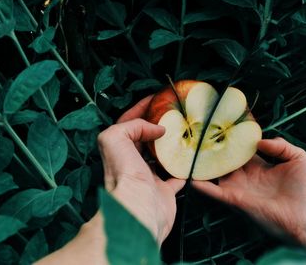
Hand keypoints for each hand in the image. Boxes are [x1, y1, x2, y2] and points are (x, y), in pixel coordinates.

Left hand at [98, 96, 184, 242]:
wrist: (139, 208)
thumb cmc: (124, 174)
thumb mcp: (115, 138)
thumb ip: (131, 125)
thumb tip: (157, 130)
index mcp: (119, 150)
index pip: (128, 123)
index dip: (140, 109)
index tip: (156, 97)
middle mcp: (132, 164)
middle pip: (144, 140)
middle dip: (156, 126)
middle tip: (172, 115)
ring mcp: (148, 178)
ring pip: (160, 158)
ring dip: (170, 146)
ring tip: (184, 132)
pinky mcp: (164, 192)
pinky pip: (176, 177)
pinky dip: (183, 169)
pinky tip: (190, 159)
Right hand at [193, 137, 305, 257]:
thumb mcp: (298, 157)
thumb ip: (280, 145)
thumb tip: (258, 141)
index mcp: (258, 165)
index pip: (239, 150)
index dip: (231, 139)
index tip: (220, 126)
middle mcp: (244, 175)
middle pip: (223, 160)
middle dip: (212, 149)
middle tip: (198, 135)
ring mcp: (237, 187)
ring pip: (214, 173)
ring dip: (201, 165)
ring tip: (188, 152)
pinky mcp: (233, 198)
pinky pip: (212, 191)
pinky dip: (200, 184)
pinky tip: (188, 175)